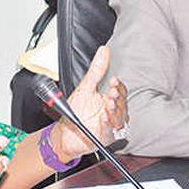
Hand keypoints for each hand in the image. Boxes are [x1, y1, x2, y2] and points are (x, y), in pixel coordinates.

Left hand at [52, 46, 127, 161]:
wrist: (65, 132)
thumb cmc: (76, 111)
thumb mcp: (86, 87)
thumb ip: (97, 70)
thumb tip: (104, 51)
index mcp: (109, 99)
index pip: (120, 91)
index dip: (118, 86)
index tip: (113, 81)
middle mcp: (112, 112)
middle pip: (123, 104)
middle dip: (118, 98)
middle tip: (112, 93)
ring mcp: (110, 125)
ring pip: (120, 118)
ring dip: (115, 111)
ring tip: (109, 104)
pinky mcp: (106, 137)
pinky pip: (111, 131)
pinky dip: (108, 123)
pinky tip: (103, 117)